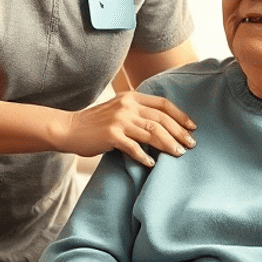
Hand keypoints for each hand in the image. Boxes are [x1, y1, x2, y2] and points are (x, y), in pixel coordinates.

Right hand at [60, 92, 195, 167]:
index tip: (192, 127)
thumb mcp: (118, 109)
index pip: (163, 104)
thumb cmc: (95, 123)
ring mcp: (119, 120)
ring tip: (178, 154)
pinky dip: (145, 156)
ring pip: (152, 132)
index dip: (180, 115)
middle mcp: (127, 106)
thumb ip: (137, 112)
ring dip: (168, 144)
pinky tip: (152, 163)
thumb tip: (163, 126)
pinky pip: (134, 147)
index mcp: (131, 97)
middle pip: (161, 119)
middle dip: (179, 132)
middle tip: (191, 145)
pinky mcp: (111, 135)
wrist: (69, 129)